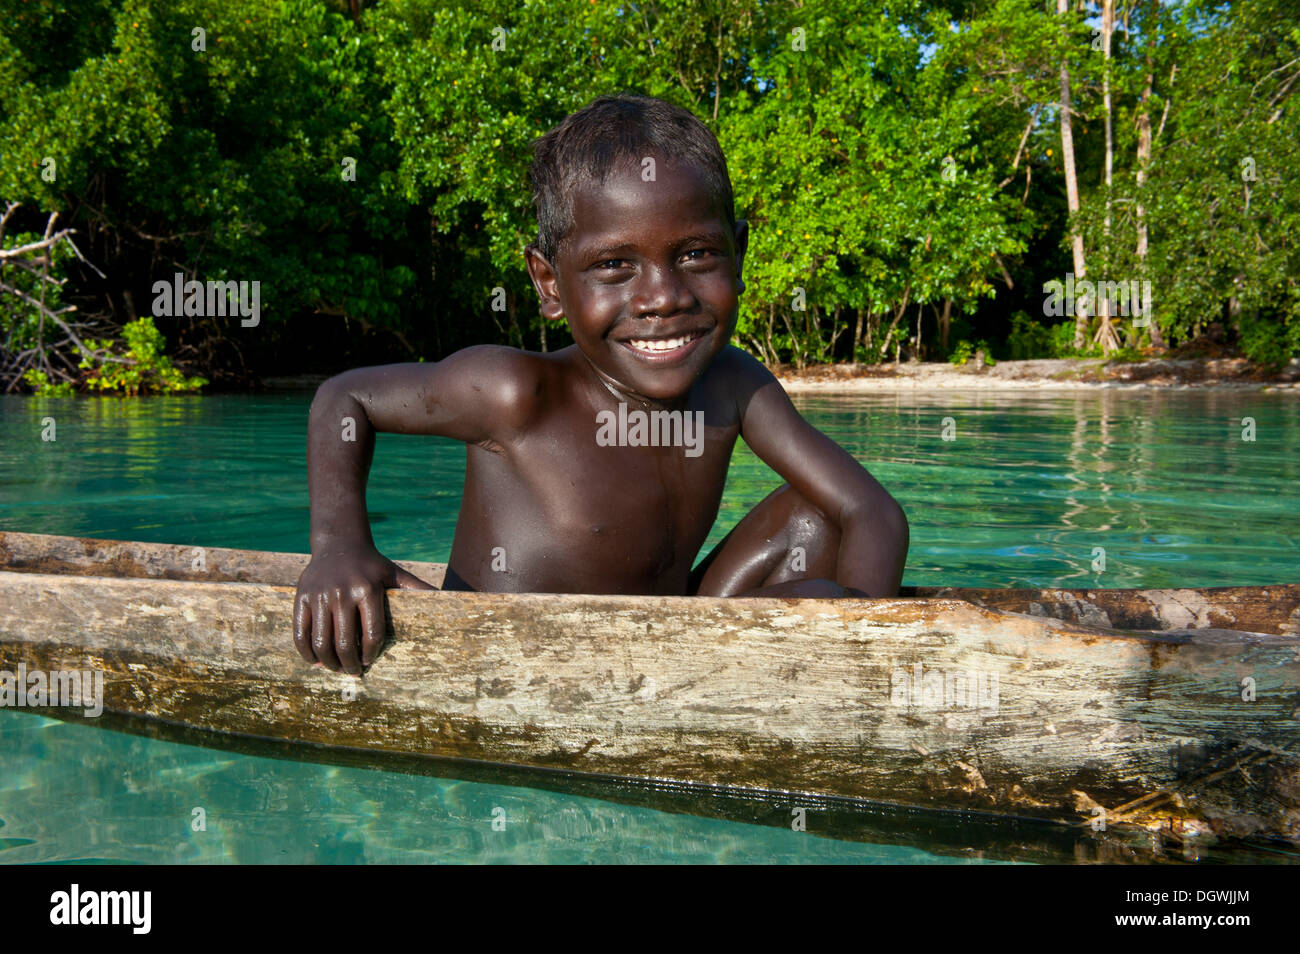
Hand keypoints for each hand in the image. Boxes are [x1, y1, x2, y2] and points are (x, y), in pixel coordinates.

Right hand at [293, 545, 434, 673]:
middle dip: (350, 664)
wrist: (339, 544)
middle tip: (353, 672)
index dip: (370, 654)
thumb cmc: (372, 565)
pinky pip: (300, 633)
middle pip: (344, 643)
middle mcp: (342, 593)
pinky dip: (306, 652)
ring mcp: (319, 595)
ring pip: (321, 642)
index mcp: (368, 590)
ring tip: (337, 668)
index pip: (371, 634)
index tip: (369, 663)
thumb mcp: (396, 574)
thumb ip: (417, 590)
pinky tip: (315, 661)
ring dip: (329, 663)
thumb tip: (447, 601)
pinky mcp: (301, 597)